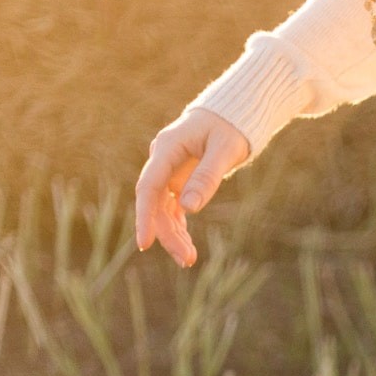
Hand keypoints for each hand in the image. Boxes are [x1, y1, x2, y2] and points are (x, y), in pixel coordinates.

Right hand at [134, 109, 251, 267]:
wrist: (231, 115)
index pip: (149, 187)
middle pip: (156, 203)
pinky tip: (187, 246)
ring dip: (173, 234)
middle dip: (167, 233)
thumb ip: (207, 177)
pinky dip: (179, 227)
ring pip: (163, 209)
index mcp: (167, 148)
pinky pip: (173, 208)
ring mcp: (168, 172)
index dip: (145, 216)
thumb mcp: (224, 151)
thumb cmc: (229, 127)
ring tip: (189, 259)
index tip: (144, 243)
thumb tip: (188, 208)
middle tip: (186, 260)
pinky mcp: (178, 180)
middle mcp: (162, 161)